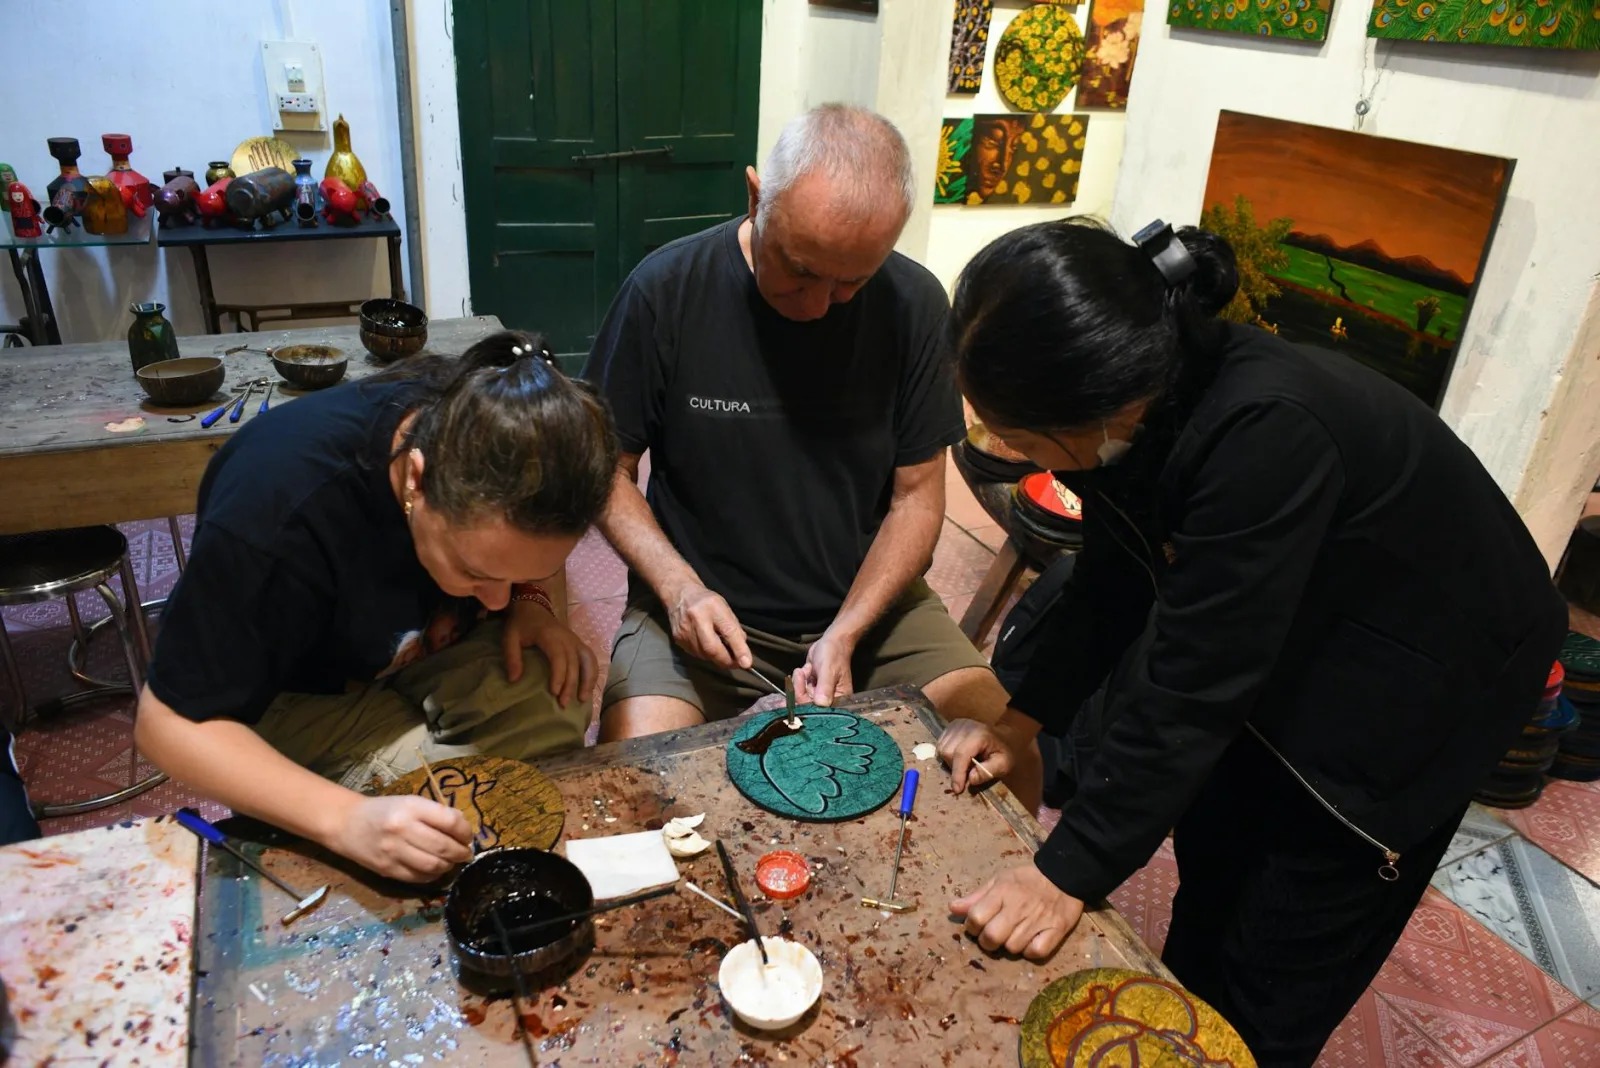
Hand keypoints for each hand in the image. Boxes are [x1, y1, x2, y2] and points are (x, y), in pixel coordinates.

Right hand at [325, 795, 474, 882]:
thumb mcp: (410, 802)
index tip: (468, 836)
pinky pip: (419, 878)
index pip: (450, 822)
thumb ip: (436, 813)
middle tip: (465, 853)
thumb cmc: (384, 810)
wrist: (347, 824)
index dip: (465, 832)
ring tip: (451, 861)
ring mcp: (393, 852)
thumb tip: (463, 830)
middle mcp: (402, 829)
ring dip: (449, 866)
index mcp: (411, 807)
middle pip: (444, 847)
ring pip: (434, 866)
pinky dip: (433, 875)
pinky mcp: (387, 870)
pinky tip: (435, 868)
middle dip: (461, 852)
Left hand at [503, 601, 596, 705]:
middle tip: (563, 704)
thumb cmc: (521, 624)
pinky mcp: (578, 643)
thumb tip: (514, 680)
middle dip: (571, 685)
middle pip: (574, 663)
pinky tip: (588, 687)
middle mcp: (567, 638)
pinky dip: (592, 673)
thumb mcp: (510, 638)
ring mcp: (575, 640)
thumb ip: (512, 657)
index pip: (559, 657)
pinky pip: (590, 658)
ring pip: (588, 660)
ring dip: (588, 680)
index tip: (554, 692)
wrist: (533, 607)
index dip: (559, 675)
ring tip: (583, 699)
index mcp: (550, 635)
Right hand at [664, 582, 751, 669]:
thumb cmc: (707, 601)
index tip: (747, 663)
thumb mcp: (724, 608)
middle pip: (712, 648)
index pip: (729, 631)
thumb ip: (734, 628)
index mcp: (712, 606)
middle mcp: (696, 618)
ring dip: (716, 658)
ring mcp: (684, 630)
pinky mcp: (678, 639)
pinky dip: (706, 655)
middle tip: (736, 663)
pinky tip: (708, 646)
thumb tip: (742, 651)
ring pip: (704, 655)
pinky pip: (696, 654)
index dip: (739, 648)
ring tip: (722, 651)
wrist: (680, 594)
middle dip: (726, 660)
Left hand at [793, 628, 855, 706]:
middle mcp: (829, 700)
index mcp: (838, 699)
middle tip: (800, 675)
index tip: (795, 698)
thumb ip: (825, 687)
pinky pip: (798, 690)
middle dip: (799, 691)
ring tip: (804, 670)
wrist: (831, 641)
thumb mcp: (829, 670)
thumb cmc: (834, 654)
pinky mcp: (811, 687)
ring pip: (801, 697)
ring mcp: (818, 694)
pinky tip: (804, 669)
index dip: (806, 707)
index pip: (820, 711)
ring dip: (799, 682)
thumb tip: (821, 704)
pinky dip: (798, 680)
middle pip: (807, 705)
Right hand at [937, 718, 1020, 792]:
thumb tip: (970, 779)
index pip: (961, 754)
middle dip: (955, 768)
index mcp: (980, 734)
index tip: (957, 789)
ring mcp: (956, 725)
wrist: (1004, 736)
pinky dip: (947, 756)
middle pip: (948, 752)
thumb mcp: (1004, 765)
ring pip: (941, 749)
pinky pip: (940, 745)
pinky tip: (959, 758)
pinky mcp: (950, 727)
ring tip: (965, 765)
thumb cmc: (1005, 751)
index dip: (958, 773)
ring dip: (950, 762)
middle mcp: (964, 726)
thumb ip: (988, 772)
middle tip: (968, 772)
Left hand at [951, 863, 1084, 959]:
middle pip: (992, 937)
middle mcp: (1019, 908)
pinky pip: (1036, 952)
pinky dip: (1030, 951)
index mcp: (1003, 892)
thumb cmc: (1027, 879)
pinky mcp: (1056, 931)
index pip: (976, 917)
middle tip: (992, 936)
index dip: (971, 926)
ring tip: (1013, 935)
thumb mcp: (999, 880)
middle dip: (987, 942)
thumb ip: (976, 896)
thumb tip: (952, 908)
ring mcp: (1038, 921)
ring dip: (1009, 946)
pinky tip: (1030, 941)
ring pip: (1013, 948)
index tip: (976, 926)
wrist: (1064, 875)